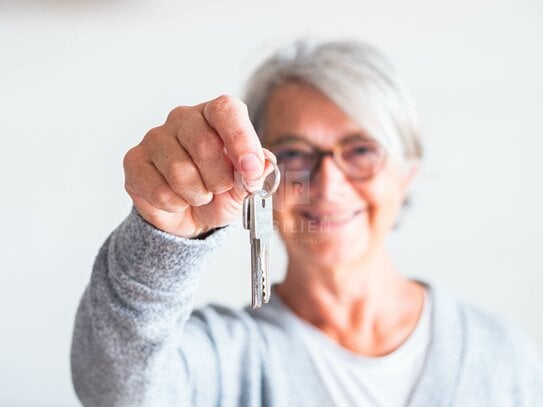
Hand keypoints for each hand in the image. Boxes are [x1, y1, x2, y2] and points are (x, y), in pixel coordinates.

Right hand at [123, 95, 274, 237]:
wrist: (193, 217)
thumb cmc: (222, 192)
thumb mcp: (246, 186)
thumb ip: (256, 174)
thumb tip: (260, 165)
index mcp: (215, 115)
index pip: (226, 110)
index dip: (240, 139)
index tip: (250, 169)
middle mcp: (183, 118)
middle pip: (204, 145)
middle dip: (219, 179)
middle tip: (220, 188)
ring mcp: (155, 137)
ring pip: (179, 172)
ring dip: (197, 194)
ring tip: (199, 195)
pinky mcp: (134, 160)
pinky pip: (159, 189)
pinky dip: (175, 204)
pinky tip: (178, 200)